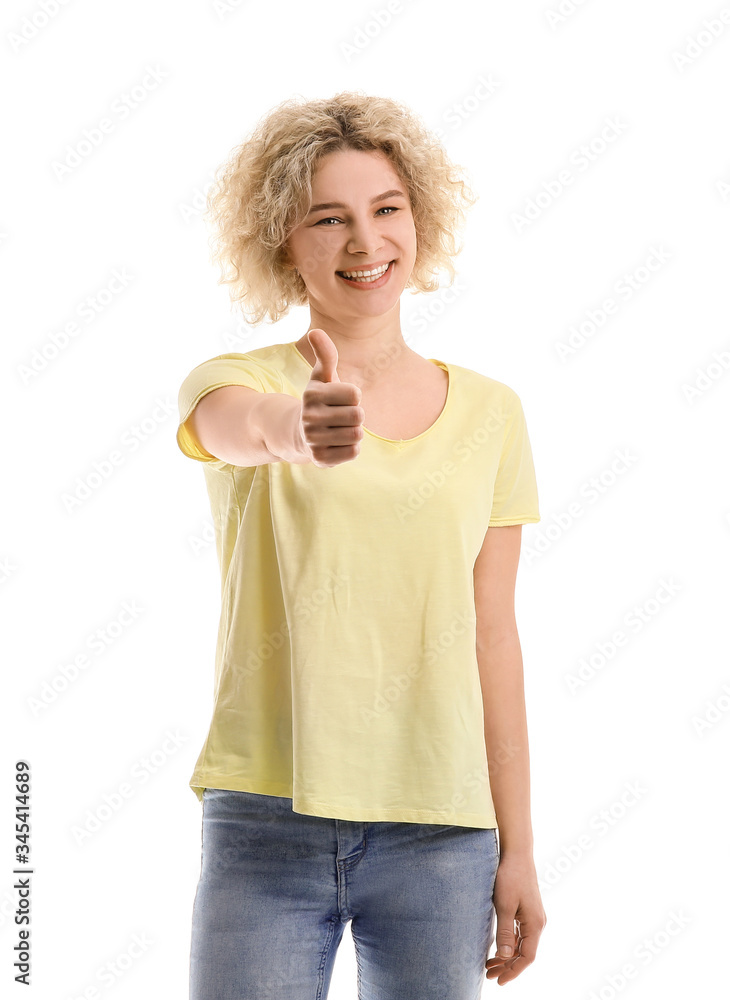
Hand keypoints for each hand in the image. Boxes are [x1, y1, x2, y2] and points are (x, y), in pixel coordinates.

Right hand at [298, 329, 363, 467]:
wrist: (298, 434)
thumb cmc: (319, 401)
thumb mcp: (321, 377)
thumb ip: (325, 355)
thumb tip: (314, 331)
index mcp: (312, 395)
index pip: (355, 394)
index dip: (353, 396)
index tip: (340, 398)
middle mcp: (309, 417)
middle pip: (358, 416)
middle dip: (356, 415)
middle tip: (342, 416)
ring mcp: (313, 440)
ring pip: (357, 434)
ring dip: (354, 432)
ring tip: (340, 429)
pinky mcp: (320, 459)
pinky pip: (353, 452)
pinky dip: (351, 448)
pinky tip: (338, 443)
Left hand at [485, 854, 546, 984]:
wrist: (517, 853)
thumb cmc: (510, 876)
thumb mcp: (504, 905)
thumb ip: (505, 932)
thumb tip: (505, 957)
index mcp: (535, 924)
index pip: (527, 957)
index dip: (514, 971)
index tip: (499, 981)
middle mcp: (538, 923)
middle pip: (525, 953)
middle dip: (508, 967)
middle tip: (489, 975)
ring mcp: (533, 917)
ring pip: (522, 944)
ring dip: (507, 956)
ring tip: (490, 965)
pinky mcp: (527, 911)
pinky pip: (520, 934)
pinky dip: (509, 944)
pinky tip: (498, 948)